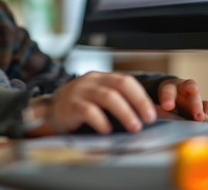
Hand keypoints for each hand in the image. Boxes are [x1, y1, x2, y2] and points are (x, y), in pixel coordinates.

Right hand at [25, 71, 157, 136]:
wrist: (50, 111)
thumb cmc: (81, 107)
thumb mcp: (103, 101)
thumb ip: (125, 104)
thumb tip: (157, 115)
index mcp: (102, 78)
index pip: (127, 81)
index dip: (142, 97)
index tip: (153, 114)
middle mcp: (92, 80)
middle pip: (120, 84)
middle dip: (137, 102)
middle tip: (147, 120)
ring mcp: (80, 91)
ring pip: (107, 96)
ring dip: (124, 112)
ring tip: (134, 127)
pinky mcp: (71, 105)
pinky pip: (88, 110)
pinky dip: (101, 121)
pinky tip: (107, 130)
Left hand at [157, 78, 207, 120]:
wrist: (168, 97)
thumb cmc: (160, 100)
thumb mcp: (155, 102)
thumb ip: (155, 109)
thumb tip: (150, 117)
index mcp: (168, 87)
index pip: (168, 91)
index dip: (168, 98)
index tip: (168, 107)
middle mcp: (182, 89)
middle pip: (189, 91)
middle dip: (193, 103)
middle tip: (195, 115)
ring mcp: (192, 96)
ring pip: (198, 98)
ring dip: (200, 108)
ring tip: (200, 118)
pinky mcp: (200, 105)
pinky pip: (207, 106)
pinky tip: (206, 117)